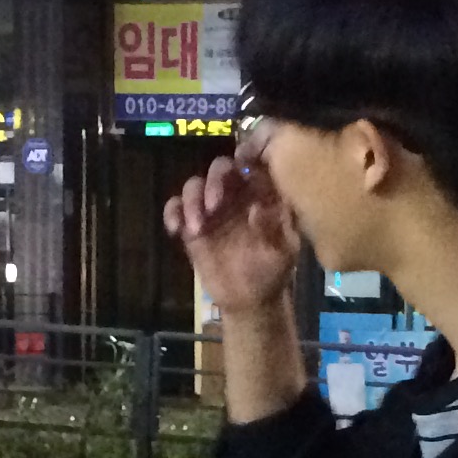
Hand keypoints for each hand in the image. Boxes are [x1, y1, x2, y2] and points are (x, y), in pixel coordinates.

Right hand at [163, 153, 297, 319]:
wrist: (250, 300)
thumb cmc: (273, 270)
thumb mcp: (284, 250)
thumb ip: (275, 227)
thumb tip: (256, 208)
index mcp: (259, 193)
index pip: (251, 164)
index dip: (244, 158)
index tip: (241, 168)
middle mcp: (233, 194)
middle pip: (219, 169)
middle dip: (214, 181)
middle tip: (214, 205)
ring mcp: (210, 209)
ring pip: (194, 185)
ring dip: (192, 199)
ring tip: (197, 228)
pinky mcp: (191, 226)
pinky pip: (175, 207)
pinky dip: (172, 212)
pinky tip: (177, 230)